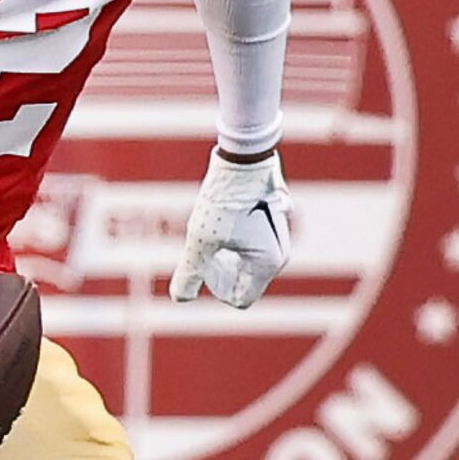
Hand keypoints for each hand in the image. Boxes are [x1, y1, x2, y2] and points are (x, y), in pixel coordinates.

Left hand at [170, 148, 290, 308]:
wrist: (244, 160)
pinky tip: (219, 226)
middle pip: (245, 282)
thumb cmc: (223, 201)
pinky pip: (254, 245)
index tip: (203, 270)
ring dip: (226, 259)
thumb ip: (190, 272)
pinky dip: (235, 244)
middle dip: (221, 275)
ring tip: (209, 240)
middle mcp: (279, 255)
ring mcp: (277, 238)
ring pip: (249, 263)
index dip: (217, 291)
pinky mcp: (272, 223)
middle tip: (204, 254)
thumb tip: (180, 299)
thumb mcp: (200, 239)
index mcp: (267, 264)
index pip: (241, 299)